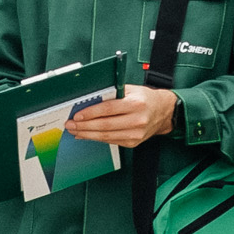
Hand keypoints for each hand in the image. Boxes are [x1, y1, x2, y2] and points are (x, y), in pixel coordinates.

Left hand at [63, 85, 177, 147]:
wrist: (163, 112)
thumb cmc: (145, 98)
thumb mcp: (130, 90)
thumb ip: (112, 94)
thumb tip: (89, 100)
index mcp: (136, 104)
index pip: (108, 109)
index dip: (90, 113)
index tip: (77, 115)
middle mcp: (137, 120)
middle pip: (105, 125)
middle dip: (84, 126)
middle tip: (70, 125)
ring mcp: (136, 134)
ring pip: (106, 136)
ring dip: (87, 134)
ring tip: (75, 131)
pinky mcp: (133, 143)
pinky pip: (111, 141)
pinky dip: (96, 139)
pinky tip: (87, 135)